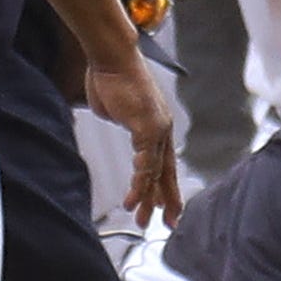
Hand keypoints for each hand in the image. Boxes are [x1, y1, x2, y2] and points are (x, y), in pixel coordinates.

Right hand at [85, 56, 180, 225]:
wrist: (111, 58)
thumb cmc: (111, 78)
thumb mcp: (116, 110)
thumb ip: (123, 125)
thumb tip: (120, 129)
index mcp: (158, 126)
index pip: (165, 163)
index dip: (166, 186)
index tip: (166, 206)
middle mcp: (162, 129)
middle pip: (167, 172)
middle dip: (167, 200)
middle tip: (169, 222)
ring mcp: (158, 129)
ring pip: (155, 173)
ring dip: (148, 198)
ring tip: (144, 218)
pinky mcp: (148, 128)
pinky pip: (145, 164)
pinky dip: (140, 184)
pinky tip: (135, 199)